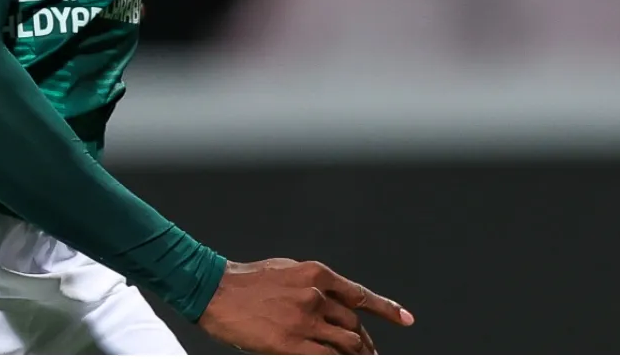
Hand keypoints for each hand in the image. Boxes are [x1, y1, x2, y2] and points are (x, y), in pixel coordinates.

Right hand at [198, 258, 412, 354]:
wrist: (215, 290)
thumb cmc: (246, 280)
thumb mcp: (287, 269)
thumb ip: (312, 283)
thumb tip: (332, 297)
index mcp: (316, 274)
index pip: (360, 295)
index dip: (386, 309)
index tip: (404, 319)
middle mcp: (316, 295)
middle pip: (354, 324)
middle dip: (365, 341)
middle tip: (369, 352)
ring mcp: (305, 320)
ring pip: (346, 342)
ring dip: (357, 354)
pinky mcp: (292, 343)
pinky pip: (327, 358)